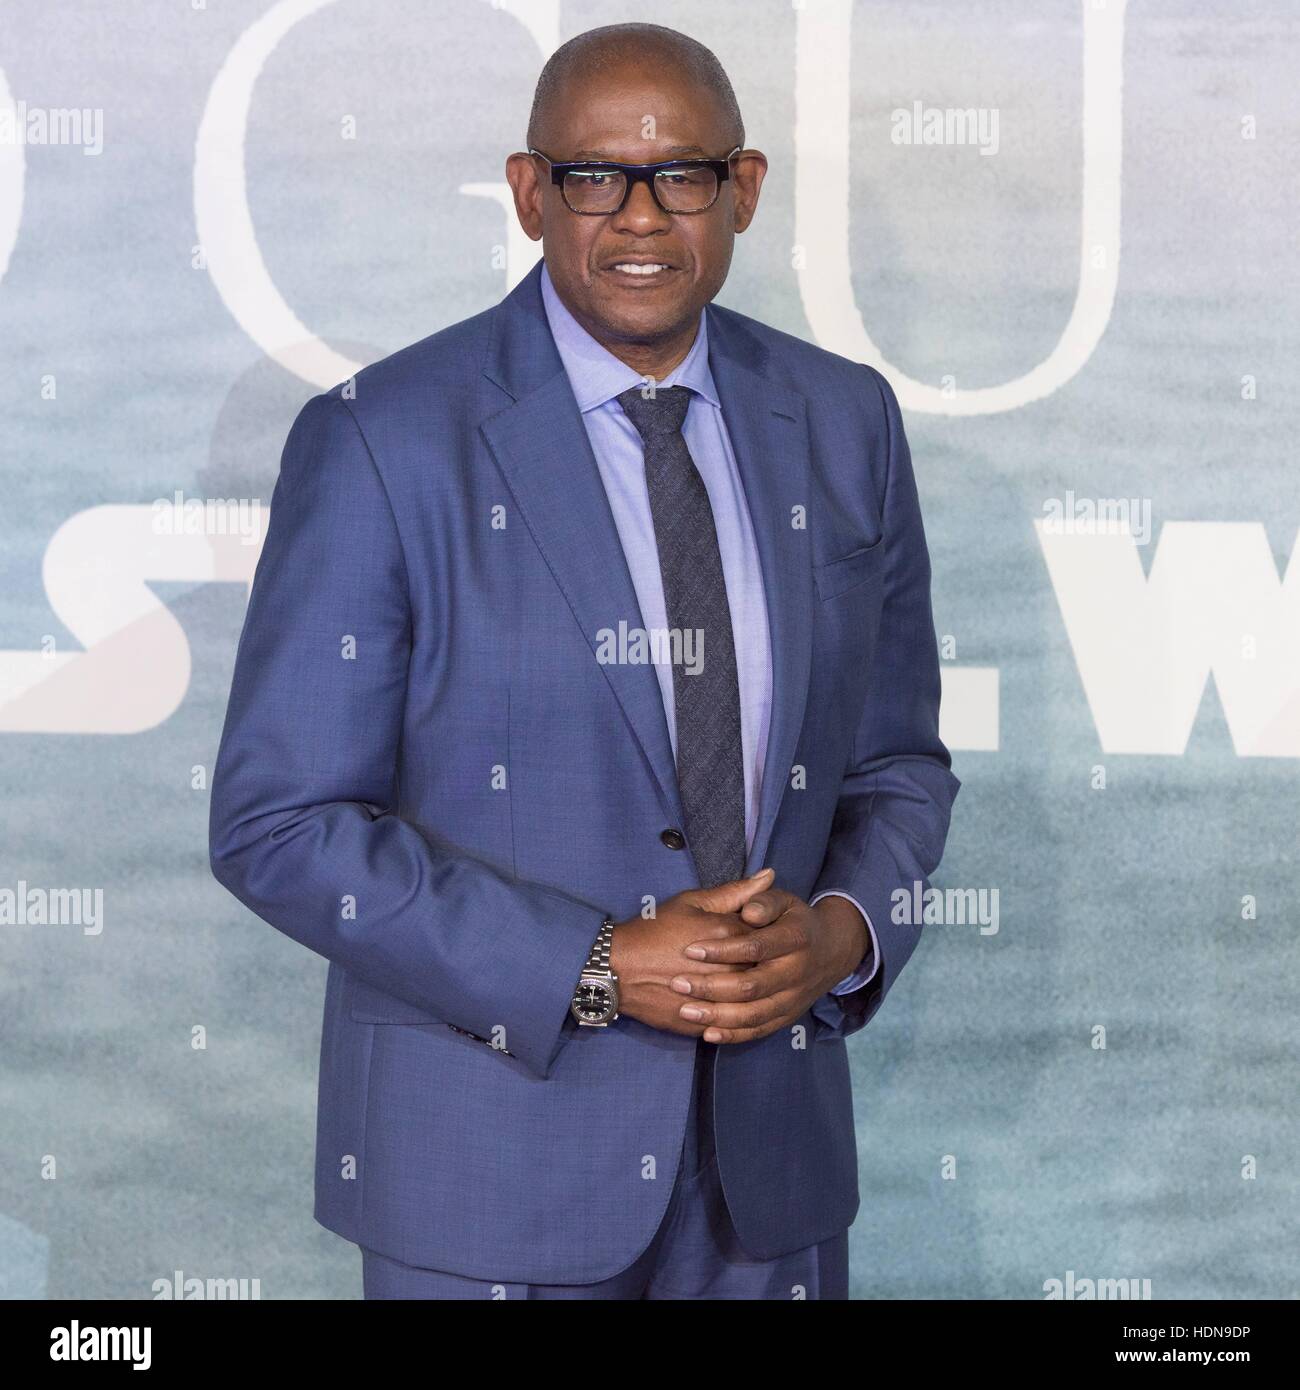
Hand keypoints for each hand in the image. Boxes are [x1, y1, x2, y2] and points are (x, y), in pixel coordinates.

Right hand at [609, 869, 775, 1036]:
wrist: (618, 969)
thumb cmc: (654, 930)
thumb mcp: (691, 903)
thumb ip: (734, 892)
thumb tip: (770, 876)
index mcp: (729, 934)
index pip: (768, 935)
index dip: (765, 934)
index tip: (756, 935)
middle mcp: (730, 968)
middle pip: (765, 968)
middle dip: (763, 964)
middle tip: (747, 961)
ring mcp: (719, 999)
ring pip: (751, 1000)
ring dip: (751, 993)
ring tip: (733, 982)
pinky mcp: (706, 1022)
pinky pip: (733, 1024)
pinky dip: (735, 1015)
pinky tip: (726, 1004)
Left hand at [669, 888, 869, 1043]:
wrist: (831, 950)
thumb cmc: (794, 921)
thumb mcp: (782, 900)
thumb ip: (762, 900)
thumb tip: (748, 910)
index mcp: (795, 938)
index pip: (755, 946)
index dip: (722, 949)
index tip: (690, 949)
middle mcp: (797, 971)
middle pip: (752, 985)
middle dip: (711, 986)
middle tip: (677, 983)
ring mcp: (793, 998)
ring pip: (754, 1013)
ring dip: (717, 1015)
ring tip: (685, 1010)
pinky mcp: (787, 1017)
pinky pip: (760, 1030)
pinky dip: (734, 1035)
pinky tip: (708, 1033)